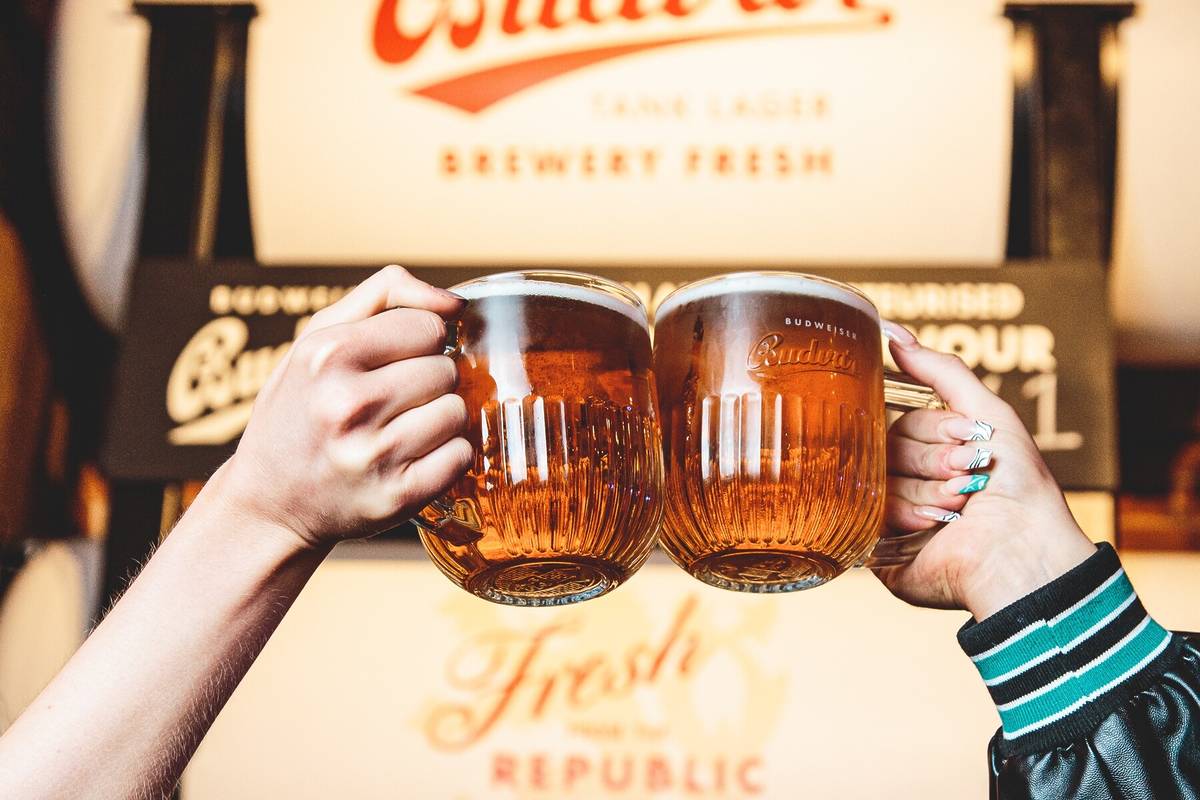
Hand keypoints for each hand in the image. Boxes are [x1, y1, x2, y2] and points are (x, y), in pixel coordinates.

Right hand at [211, 265, 472, 550]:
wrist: (268, 504)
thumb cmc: (299, 411)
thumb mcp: (318, 338)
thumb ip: (385, 295)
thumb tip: (455, 304)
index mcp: (327, 354)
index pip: (428, 327)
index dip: (418, 343)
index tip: (392, 362)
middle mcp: (348, 402)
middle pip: (445, 369)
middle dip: (427, 382)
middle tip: (391, 403)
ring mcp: (373, 453)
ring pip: (456, 412)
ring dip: (438, 420)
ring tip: (400, 431)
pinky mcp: (398, 496)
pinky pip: (460, 456)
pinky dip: (445, 458)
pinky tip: (411, 460)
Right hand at [874, 321, 1096, 620]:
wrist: (1023, 552)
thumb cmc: (1019, 488)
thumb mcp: (989, 413)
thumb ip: (942, 371)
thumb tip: (893, 331)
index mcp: (930, 453)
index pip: (903, 422)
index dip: (934, 426)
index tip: (969, 436)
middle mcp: (906, 481)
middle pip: (889, 446)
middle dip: (934, 458)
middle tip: (970, 473)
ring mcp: (889, 514)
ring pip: (878, 477)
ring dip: (928, 488)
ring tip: (962, 504)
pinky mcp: (878, 547)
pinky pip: (869, 512)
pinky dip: (910, 514)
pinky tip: (938, 525)